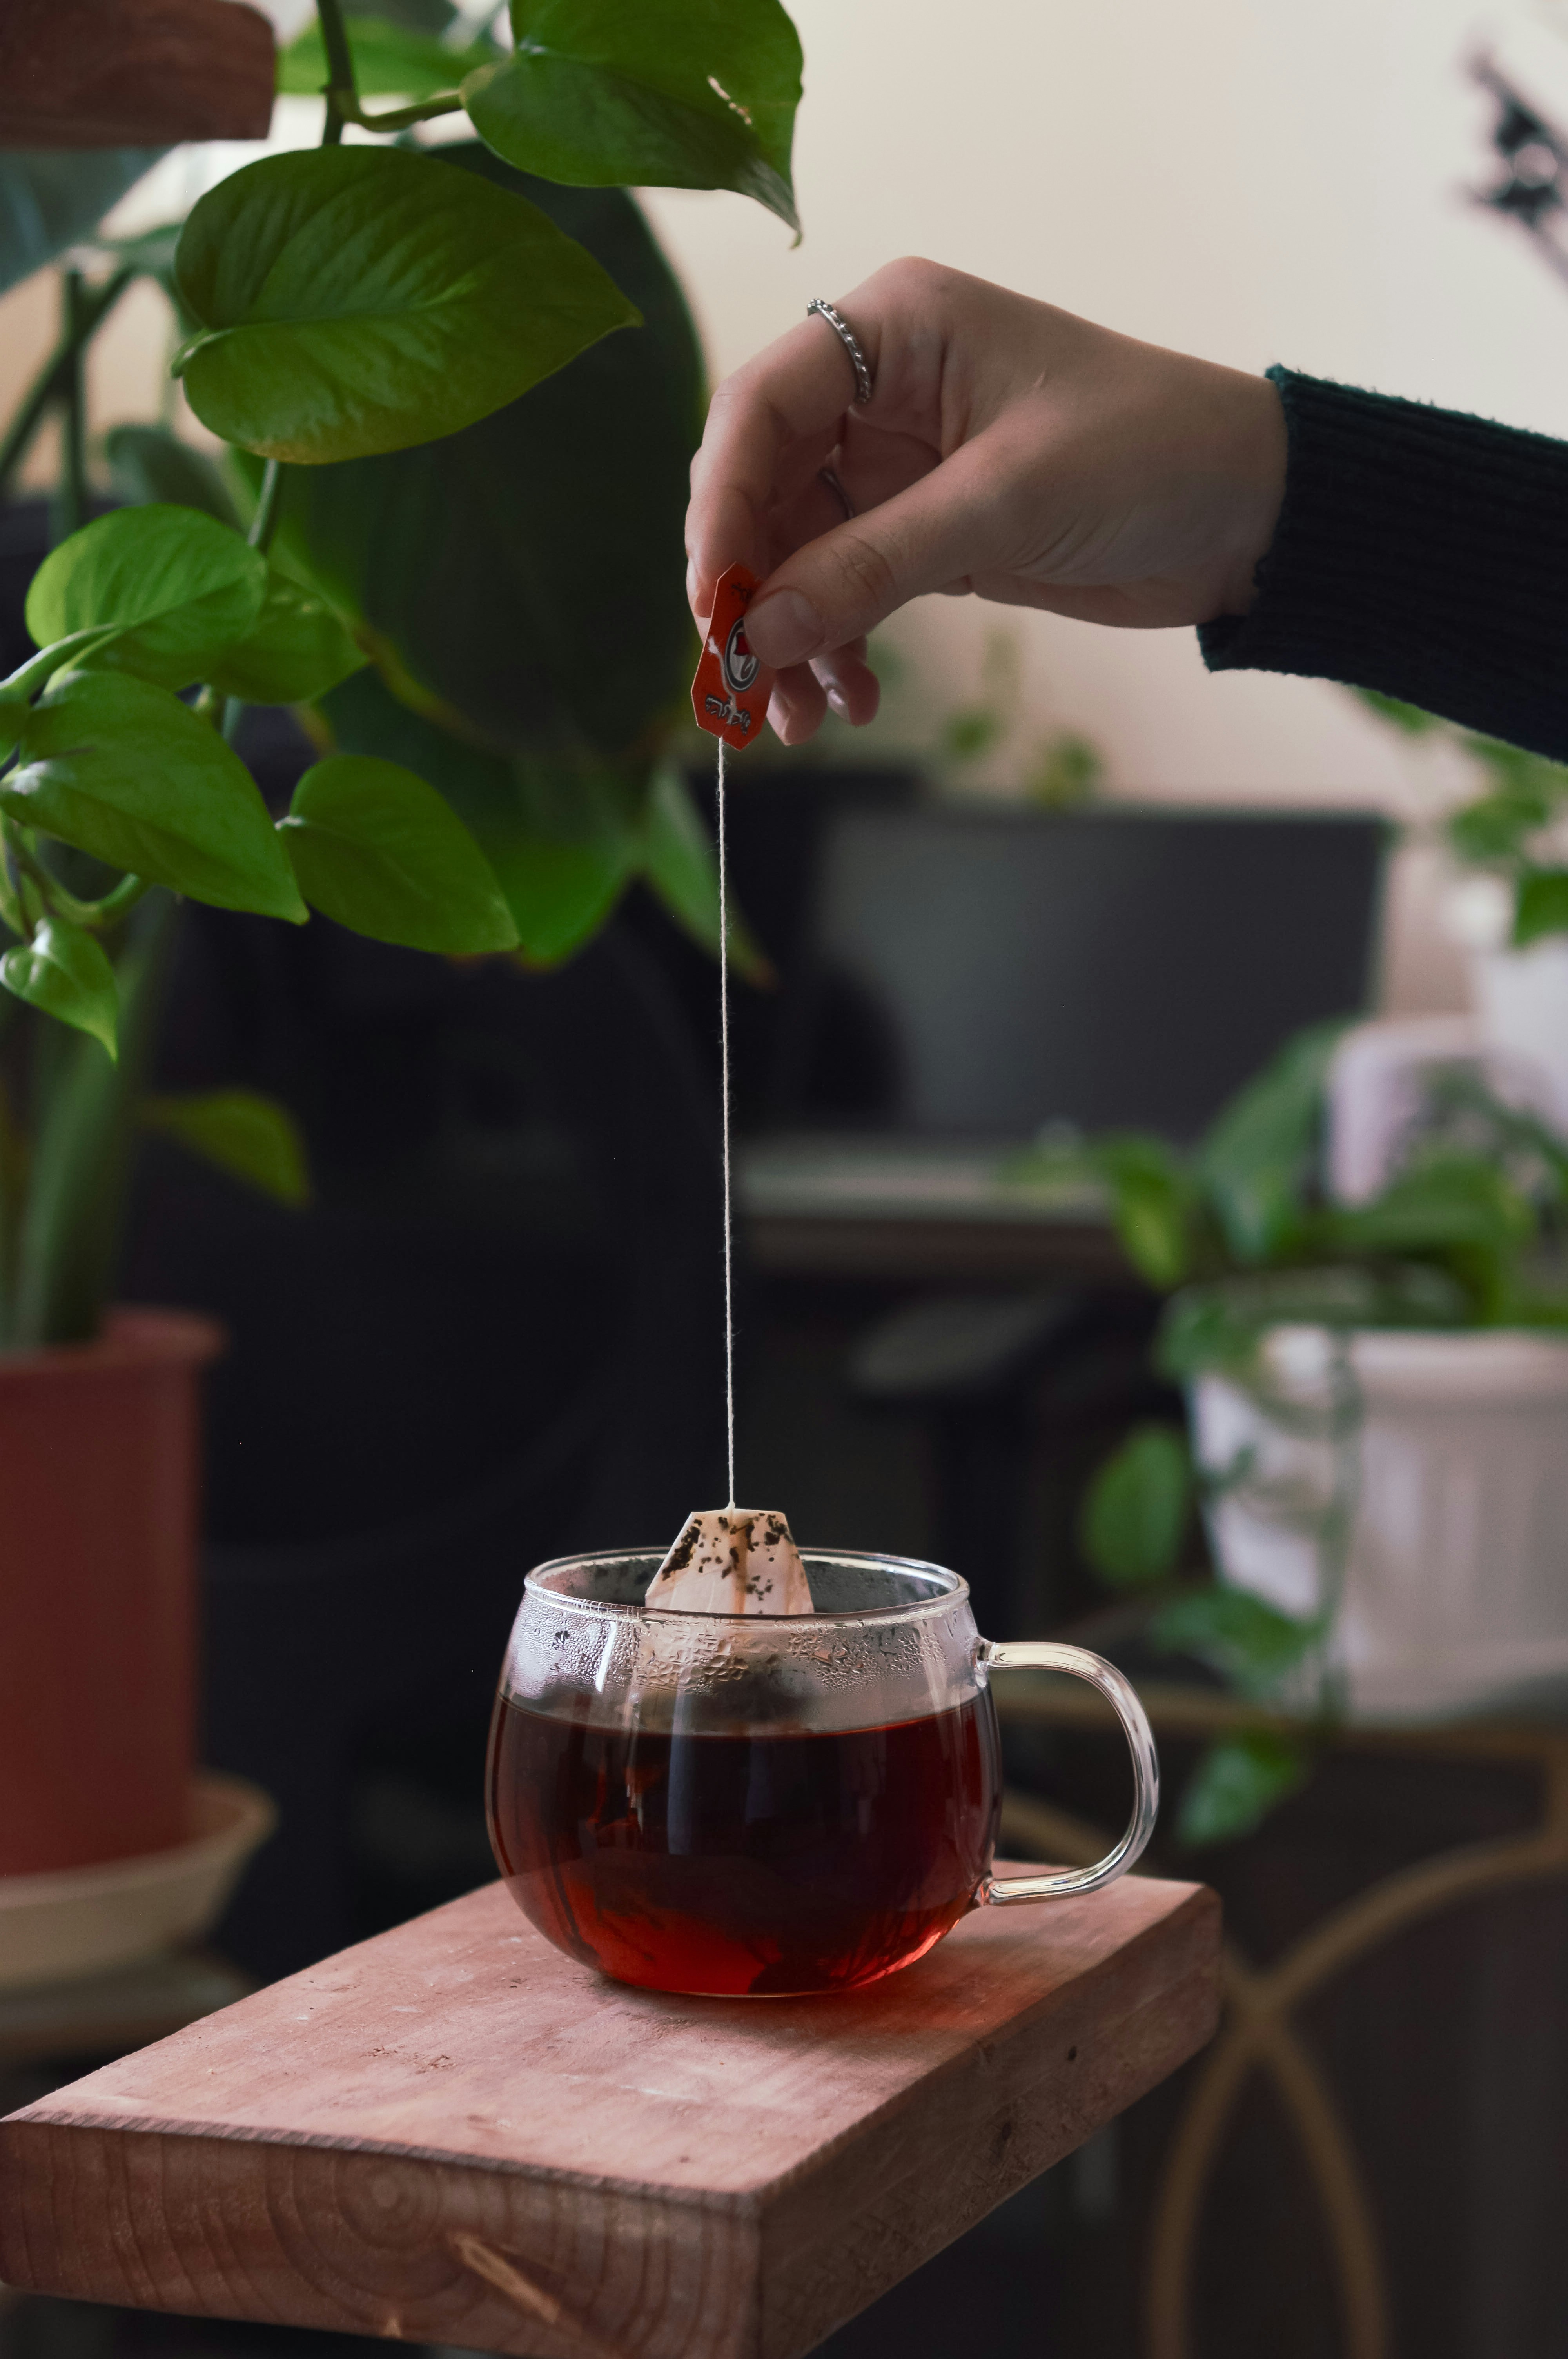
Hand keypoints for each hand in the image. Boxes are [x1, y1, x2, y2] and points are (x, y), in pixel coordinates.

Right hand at [685, 258, 1286, 743]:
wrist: (1247, 508)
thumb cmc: (1149, 455)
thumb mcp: (1006, 504)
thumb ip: (874, 563)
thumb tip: (764, 630)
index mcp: (893, 331)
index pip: (759, 409)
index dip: (721, 507)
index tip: (714, 603)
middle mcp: (877, 389)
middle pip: (762, 488)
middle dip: (749, 589)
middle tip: (744, 681)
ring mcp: (896, 464)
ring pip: (796, 554)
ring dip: (789, 638)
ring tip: (799, 720)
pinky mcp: (923, 530)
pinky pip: (844, 591)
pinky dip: (836, 648)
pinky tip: (851, 700)